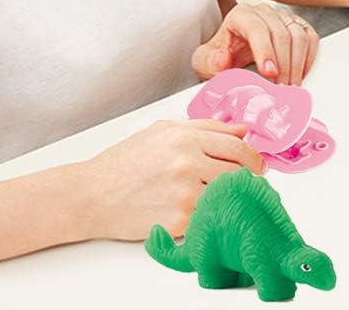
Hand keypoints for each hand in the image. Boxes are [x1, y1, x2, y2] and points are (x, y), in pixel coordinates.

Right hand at [80, 119, 263, 239]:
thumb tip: (243, 129)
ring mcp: (183, 193)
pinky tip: (204, 211)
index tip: (258, 165)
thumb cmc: (125, 162)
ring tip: (226, 196)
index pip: (239, 147)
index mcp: (186, 138)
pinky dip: (211, 215)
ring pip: (227, 195)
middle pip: (239, 172)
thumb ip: (207, 128)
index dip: (254, 158)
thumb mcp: (164, 130)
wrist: (90, 195)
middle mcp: (188, 163)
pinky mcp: (177, 221)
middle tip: (249, 183)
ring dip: (231, 197)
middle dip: (249, 178)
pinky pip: (208, 217)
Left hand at [191, 3, 318, 86]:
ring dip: (298, 64)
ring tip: (290, 87)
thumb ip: (209, 61)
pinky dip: (309, 58)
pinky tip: (300, 74)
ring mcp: (282, 17)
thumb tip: (223, 59)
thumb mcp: (204, 62)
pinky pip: (310, 37)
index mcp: (240, 16)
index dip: (265, 51)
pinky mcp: (297, 25)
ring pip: (299, 35)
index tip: (269, 74)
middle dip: (284, 66)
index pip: (257, 29)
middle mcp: (263, 12)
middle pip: (281, 34)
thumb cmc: (219, 57)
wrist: (230, 54)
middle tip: (282, 90)